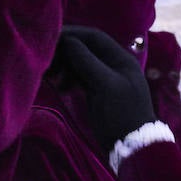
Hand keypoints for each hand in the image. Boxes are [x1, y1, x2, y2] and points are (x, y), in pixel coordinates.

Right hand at [57, 26, 155, 151]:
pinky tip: (61, 87)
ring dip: (65, 66)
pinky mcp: (98, 92)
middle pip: (85, 49)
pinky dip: (68, 78)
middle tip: (47, 61)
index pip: (94, 37)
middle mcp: (113, 64)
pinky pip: (80, 77)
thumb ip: (86, 61)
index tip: (52, 39)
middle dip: (65, 52)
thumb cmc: (122, 113)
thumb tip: (67, 41)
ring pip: (80, 63)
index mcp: (120, 58)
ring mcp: (106, 78)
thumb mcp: (105, 85)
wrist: (133, 146)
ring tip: (51, 76)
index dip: (72, 34)